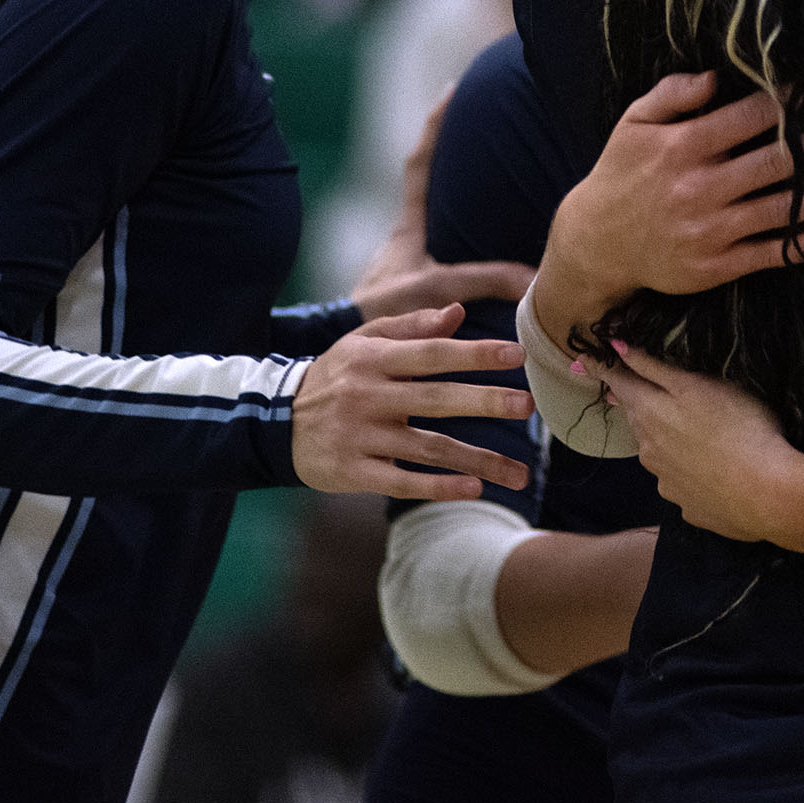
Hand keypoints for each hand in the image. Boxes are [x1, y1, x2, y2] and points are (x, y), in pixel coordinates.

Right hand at [291, 304, 534, 499]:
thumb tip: (458, 313)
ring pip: (428, 448)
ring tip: (520, 473)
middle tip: (528, 406)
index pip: (433, 354)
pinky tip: (473, 489)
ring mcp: (361, 436)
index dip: (475, 354)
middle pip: (436, 400)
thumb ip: (412, 327)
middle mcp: (369, 396)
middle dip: (485, 401)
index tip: (517, 354)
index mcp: (375, 359)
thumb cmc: (336, 375)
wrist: (275, 422)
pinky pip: (402, 480)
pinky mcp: (353, 472)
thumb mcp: (364, 341)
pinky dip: (438, 487)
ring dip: (477, 460)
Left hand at [351, 89, 537, 319]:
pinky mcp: (408, 271)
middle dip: (445, 143)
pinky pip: (436, 234)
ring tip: (484, 166)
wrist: (346, 336)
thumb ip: (483, 282)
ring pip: (431, 205)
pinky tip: (471, 233)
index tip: (450, 91)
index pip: (421, 163)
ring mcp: (405, 250)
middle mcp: (406, 230)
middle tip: (469, 113)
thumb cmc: (384, 310)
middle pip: (427, 174)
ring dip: (450, 183)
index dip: (435, 125)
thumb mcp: (436, 291)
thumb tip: (532, 277)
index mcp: (410, 224)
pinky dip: (453, 222)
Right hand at [532, 71, 803, 337]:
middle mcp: (701, 187)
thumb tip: (716, 76)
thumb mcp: (634, 124)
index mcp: (683, 146)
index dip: (795, 99)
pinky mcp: (715, 265)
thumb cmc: (621, 174)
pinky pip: (769, 254)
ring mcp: (710, 229)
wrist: (595, 244)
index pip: (750, 116)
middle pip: (776, 161)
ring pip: (780, 209)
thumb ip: (672, 94)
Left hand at [596, 342, 803, 542]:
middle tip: (631, 390)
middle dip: (635, 404)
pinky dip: (686, 470)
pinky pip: (679, 481)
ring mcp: (666, 481)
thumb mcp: (698, 385)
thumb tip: (617, 347)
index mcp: (650, 413)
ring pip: (655, 452)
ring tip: (683, 429)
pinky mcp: (687, 504)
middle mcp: (648, 449)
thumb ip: (654, 367)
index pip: (618, 384)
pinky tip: (710, 468)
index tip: (583, 362)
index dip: (601, 370)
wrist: (765, 492)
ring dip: (660, 438)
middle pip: (637, 419)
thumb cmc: (739, 428)